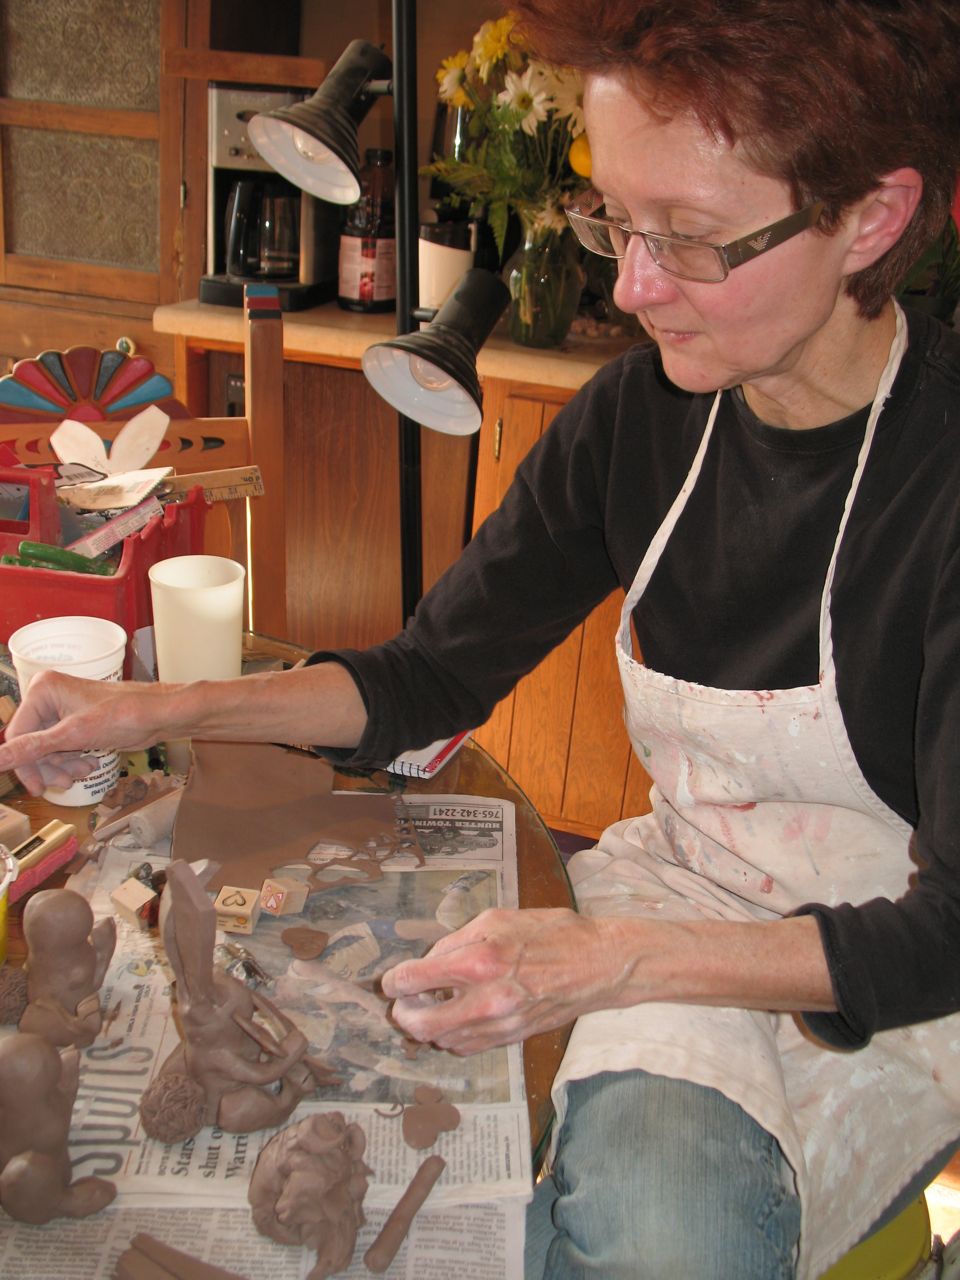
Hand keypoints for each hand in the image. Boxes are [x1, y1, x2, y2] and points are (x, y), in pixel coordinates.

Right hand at [0, 671, 166, 794]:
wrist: (159, 716)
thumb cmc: (123, 715)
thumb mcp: (73, 735)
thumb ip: (32, 748)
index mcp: (43, 690)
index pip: (17, 734)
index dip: (25, 764)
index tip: (37, 787)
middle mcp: (50, 697)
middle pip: (32, 743)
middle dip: (49, 765)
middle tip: (64, 783)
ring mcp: (64, 709)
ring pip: (48, 749)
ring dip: (63, 766)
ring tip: (83, 772)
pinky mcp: (78, 722)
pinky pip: (63, 747)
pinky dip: (73, 760)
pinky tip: (89, 765)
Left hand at [381, 907, 615, 1054]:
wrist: (597, 965)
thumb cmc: (551, 933)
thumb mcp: (497, 919)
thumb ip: (456, 941)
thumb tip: (428, 962)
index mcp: (479, 961)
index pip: (414, 980)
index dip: (393, 982)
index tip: (390, 981)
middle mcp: (486, 999)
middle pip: (420, 1024)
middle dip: (402, 1013)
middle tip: (402, 1001)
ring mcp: (499, 1025)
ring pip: (441, 1040)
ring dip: (427, 1026)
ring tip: (430, 1006)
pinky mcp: (511, 1038)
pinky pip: (466, 1047)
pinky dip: (452, 1036)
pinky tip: (456, 1018)